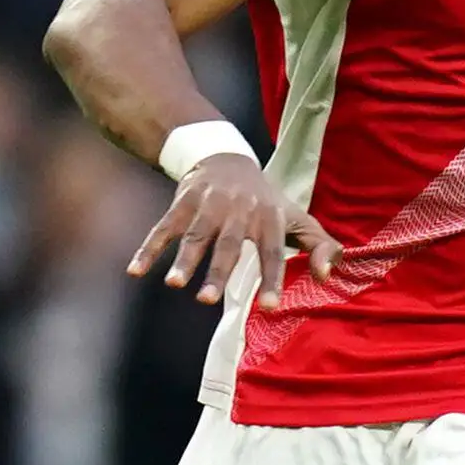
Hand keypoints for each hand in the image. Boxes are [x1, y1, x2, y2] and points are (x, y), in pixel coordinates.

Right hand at [127, 152, 338, 308]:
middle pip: (228, 245)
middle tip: (208, 300)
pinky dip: (148, 249)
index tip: (270, 307)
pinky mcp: (182, 202)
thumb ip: (320, 246)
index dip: (272, 278)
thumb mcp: (296, 217)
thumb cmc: (264, 200)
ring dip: (184, 260)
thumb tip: (328, 278)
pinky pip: (163, 228)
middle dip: (218, 271)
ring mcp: (208, 206)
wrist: (224, 157)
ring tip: (174, 284)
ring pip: (195, 235)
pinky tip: (135, 271)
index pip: (272, 251)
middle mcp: (239, 211)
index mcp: (269, 218)